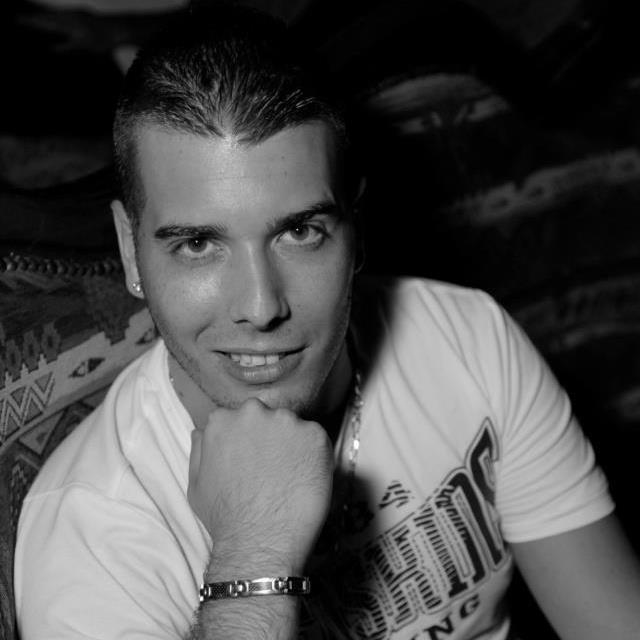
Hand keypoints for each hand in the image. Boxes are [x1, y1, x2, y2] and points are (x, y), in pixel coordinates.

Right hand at [188, 398, 333, 574]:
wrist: (258, 541)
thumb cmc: (226, 517)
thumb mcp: (196, 482)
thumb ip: (200, 448)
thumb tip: (203, 430)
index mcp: (223, 419)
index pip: (242, 419)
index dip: (250, 441)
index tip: (255, 461)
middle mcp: (253, 412)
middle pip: (268, 418)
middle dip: (272, 438)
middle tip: (273, 471)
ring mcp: (286, 421)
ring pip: (293, 428)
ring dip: (294, 446)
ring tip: (288, 478)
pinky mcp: (314, 434)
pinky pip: (317, 439)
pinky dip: (315, 456)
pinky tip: (304, 479)